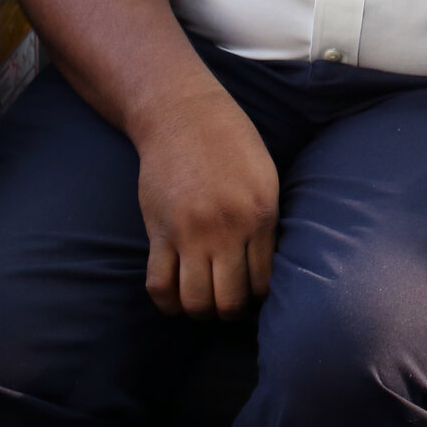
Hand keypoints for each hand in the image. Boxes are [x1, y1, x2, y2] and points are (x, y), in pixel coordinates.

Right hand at [134, 84, 279, 316]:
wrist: (183, 115)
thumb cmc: (230, 141)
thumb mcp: (265, 175)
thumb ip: (266, 221)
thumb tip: (267, 267)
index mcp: (260, 213)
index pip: (264, 281)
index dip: (260, 297)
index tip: (255, 296)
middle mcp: (226, 228)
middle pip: (229, 301)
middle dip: (231, 312)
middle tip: (229, 304)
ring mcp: (189, 233)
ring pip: (194, 302)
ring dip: (200, 312)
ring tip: (204, 303)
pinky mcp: (159, 232)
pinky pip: (159, 286)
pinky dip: (168, 302)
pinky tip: (176, 297)